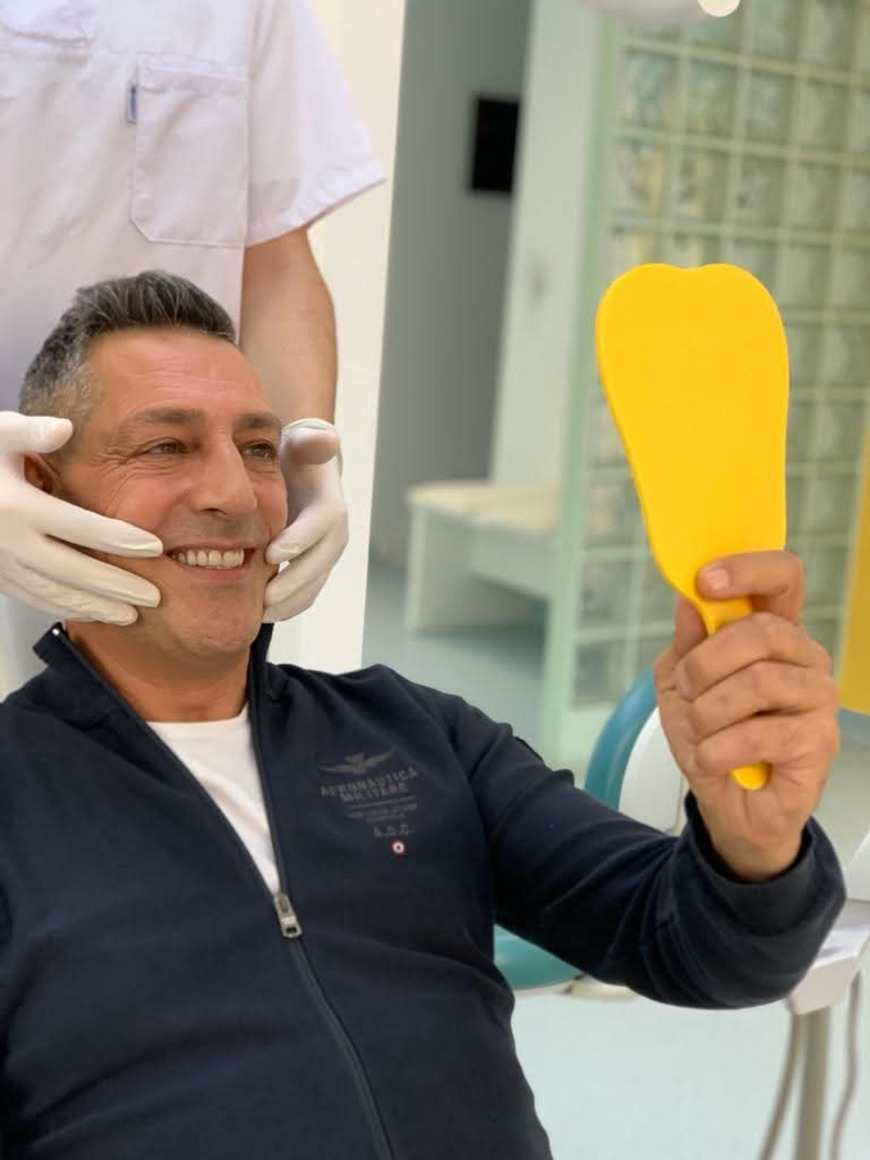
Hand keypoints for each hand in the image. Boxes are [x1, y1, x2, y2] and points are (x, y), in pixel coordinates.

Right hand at [0, 412, 162, 623]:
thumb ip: (30, 432)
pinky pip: (33, 598)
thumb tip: (64, 429)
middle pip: (72, 570)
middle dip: (115, 586)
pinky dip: (64, 608)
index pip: (79, 527)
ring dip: (93, 607)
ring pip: (53, 593)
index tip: (155, 547)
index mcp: (17, 507)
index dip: (119, 538)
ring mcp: (0, 564)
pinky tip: (92, 613)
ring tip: (131, 615)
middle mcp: (9, 542)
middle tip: (155, 597)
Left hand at [263, 419, 348, 621]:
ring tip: (259, 612)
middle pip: (319, 564)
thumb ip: (313, 441)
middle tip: (263, 597)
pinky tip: (262, 614)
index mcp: (330, 505)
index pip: (320, 525)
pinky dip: (287, 607)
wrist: (302, 474)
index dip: (299, 540)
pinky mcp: (313, 570)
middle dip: (292, 583)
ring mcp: (324, 556)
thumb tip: (329, 439)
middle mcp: (334, 535)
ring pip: (313, 586)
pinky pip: (305, 594)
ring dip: (289, 602)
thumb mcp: (302, 442)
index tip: (272, 553)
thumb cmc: (295, 457)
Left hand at [654, 551, 839, 881]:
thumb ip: (686, 644)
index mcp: (772, 632)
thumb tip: (689, 603)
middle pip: (761, 631)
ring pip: (758, 681)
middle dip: (706, 662)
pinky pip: (760, 733)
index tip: (704, 581)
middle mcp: (803, 658)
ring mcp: (817, 698)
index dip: (747, 570)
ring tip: (699, 730)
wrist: (728, 805)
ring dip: (708, 710)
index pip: (783, 578)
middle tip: (687, 688)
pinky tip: (713, 759)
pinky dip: (718, 748)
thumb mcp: (679, 686)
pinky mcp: (818, 741)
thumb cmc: (710, 737)